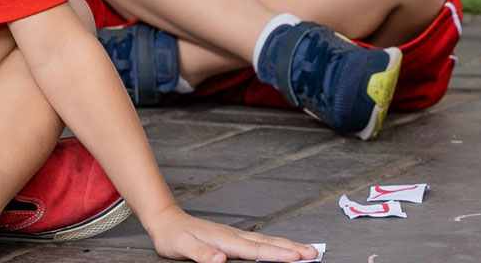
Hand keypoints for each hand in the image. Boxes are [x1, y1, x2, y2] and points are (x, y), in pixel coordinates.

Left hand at [143, 203, 318, 262]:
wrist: (168, 221)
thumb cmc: (174, 237)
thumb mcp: (182, 248)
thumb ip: (202, 254)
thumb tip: (220, 260)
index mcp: (225, 240)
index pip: (256, 250)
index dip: (277, 255)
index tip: (296, 257)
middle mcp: (234, 236)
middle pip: (268, 244)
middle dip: (292, 249)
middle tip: (313, 254)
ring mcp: (236, 236)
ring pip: (267, 241)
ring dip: (288, 246)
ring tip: (307, 251)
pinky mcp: (234, 238)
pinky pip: (260, 242)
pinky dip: (276, 245)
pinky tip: (283, 247)